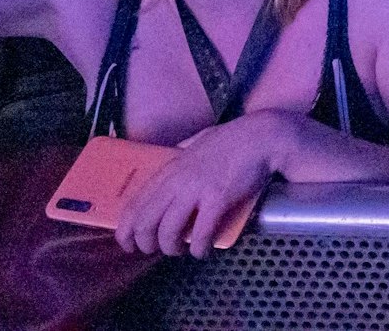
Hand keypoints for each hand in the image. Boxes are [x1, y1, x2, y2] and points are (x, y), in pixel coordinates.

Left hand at [114, 109, 298, 258]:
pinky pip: (201, 232)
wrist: (262, 137)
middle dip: (145, 244)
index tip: (128, 243)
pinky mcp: (218, 198)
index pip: (135, 204)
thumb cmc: (233, 138)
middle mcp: (177, 180)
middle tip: (154, 250)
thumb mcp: (198, 141)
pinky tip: (202, 252)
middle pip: (146, 222)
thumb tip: (171, 154)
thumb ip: (181, 150)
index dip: (126, 230)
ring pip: (168, 230)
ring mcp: (197, 189)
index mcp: (169, 168)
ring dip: (170, 248)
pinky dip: (199, 248)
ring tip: (179, 251)